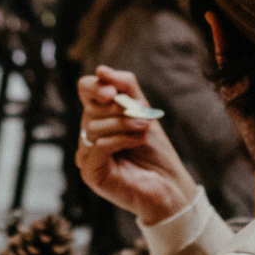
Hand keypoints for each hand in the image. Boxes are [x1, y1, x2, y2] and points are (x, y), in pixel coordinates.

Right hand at [74, 67, 197, 225]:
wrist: (169, 184)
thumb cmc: (155, 150)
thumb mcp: (143, 110)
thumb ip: (125, 87)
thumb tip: (101, 70)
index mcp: (98, 116)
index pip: (85, 89)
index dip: (96, 86)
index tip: (113, 91)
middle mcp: (88, 134)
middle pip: (91, 107)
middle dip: (120, 109)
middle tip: (143, 116)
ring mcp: (86, 154)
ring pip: (93, 126)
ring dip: (124, 124)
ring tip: (144, 130)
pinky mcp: (90, 172)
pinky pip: (98, 145)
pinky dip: (120, 139)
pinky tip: (137, 142)